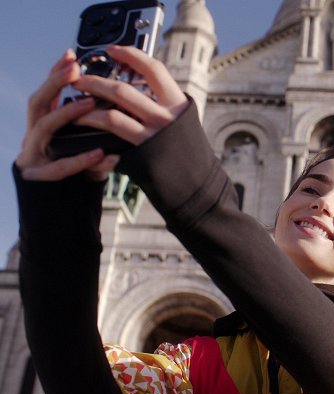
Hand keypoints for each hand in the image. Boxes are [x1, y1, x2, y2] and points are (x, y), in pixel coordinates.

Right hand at [16, 49, 118, 180]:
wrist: (59, 216)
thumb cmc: (79, 180)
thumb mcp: (90, 152)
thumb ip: (99, 135)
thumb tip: (120, 112)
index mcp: (44, 129)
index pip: (48, 94)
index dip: (56, 74)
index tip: (71, 55)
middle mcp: (33, 138)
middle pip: (38, 102)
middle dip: (55, 82)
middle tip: (75, 69)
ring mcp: (32, 157)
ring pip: (43, 128)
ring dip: (67, 114)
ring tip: (89, 104)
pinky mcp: (37, 179)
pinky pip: (58, 168)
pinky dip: (79, 160)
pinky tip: (98, 154)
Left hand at [72, 45, 188, 145]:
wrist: (199, 185)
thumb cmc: (189, 152)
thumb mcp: (185, 121)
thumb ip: (166, 104)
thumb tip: (143, 85)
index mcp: (178, 103)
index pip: (153, 69)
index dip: (131, 55)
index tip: (112, 50)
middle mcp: (165, 117)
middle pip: (123, 90)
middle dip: (94, 82)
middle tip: (78, 79)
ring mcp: (152, 136)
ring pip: (111, 114)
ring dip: (87, 109)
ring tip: (74, 107)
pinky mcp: (140, 155)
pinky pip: (112, 137)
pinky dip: (95, 131)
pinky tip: (85, 130)